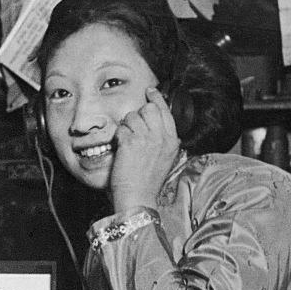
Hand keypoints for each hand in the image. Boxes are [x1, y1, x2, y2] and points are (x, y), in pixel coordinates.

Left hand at [110, 88, 179, 215]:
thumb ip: (165, 141)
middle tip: (133, 127)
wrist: (138, 197)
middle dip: (138, 115)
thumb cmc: (148, 182)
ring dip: (126, 127)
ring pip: (132, 116)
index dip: (156, 98)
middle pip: (149, 109)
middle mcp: (161, 137)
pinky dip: (118, 137)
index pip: (165, 110)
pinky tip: (121, 148)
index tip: (150, 91)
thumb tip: (160, 124)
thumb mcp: (166, 159)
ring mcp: (146, 139)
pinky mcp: (130, 143)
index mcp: (172, 141)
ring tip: (127, 143)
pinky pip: (121, 128)